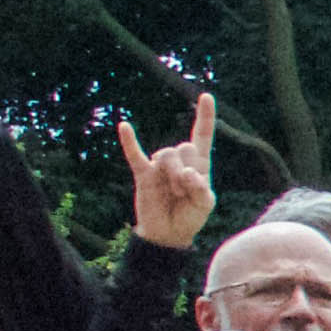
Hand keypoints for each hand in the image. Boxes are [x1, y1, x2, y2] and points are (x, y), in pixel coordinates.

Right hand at [125, 93, 218, 249]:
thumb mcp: (204, 206)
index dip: (205, 116)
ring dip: (172, 177)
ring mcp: (159, 165)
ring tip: (172, 194)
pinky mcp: (143, 173)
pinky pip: (135, 154)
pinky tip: (124, 126)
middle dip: (186, 172)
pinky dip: (130, 141)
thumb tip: (188, 174)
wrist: (167, 234)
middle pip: (183, 148)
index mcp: (199, 164)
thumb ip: (201, 190)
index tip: (206, 96)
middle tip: (184, 193)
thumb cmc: (189, 216)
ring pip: (166, 155)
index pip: (202, 135)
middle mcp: (179, 160)